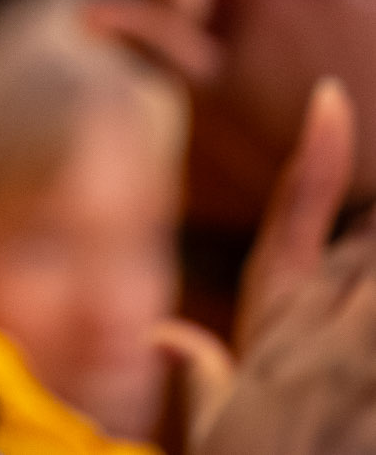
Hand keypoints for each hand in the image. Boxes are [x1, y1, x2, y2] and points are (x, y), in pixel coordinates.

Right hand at [189, 83, 375, 454]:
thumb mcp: (214, 430)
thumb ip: (199, 374)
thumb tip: (166, 336)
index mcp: (272, 329)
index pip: (292, 223)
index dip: (316, 159)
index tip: (333, 99)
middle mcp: (309, 334)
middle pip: (365, 244)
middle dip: (373, 216)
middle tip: (370, 134)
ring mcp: (342, 360)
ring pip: (373, 277)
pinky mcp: (358, 385)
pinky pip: (372, 336)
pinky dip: (373, 307)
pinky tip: (371, 303)